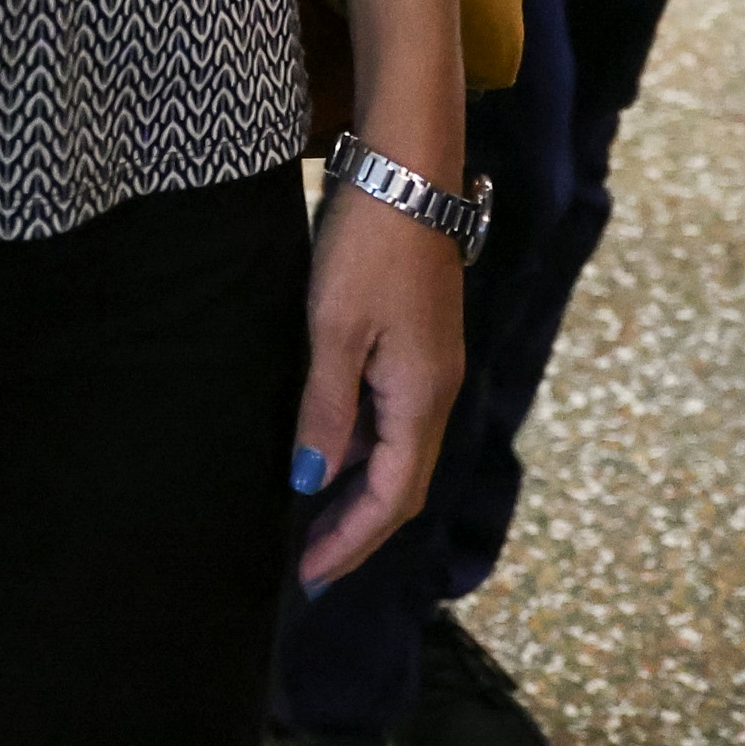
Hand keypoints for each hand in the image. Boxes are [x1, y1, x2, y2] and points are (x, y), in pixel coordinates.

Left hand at [292, 169, 465, 587]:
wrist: (407, 167)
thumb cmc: (368, 244)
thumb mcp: (334, 328)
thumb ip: (324, 409)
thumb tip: (311, 480)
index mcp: (422, 397)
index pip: (392, 498)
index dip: (351, 542)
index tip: (309, 578)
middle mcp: (437, 390)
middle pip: (402, 484)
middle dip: (357, 529)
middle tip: (308, 566)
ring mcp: (431, 365)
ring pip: (397, 450)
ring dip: (358, 489)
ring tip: (307, 518)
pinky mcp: (419, 340)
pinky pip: (392, 416)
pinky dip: (360, 446)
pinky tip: (324, 446)